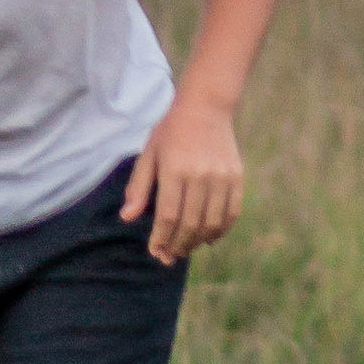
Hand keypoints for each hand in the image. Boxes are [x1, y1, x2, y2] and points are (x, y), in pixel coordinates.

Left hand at [122, 103, 244, 263]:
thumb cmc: (171, 132)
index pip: (168, 215)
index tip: (155, 250)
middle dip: (178, 245)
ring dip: (198, 241)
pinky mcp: (236, 177)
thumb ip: (139, 187)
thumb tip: (127, 218)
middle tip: (170, 256)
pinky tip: (209, 238)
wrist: (206, 107)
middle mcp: (200, 175)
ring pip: (211, 223)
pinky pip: (231, 213)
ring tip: (186, 248)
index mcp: (174, 169)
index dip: (161, 237)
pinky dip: (221, 230)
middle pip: (190, 223)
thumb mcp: (148, 154)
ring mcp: (221, 177)